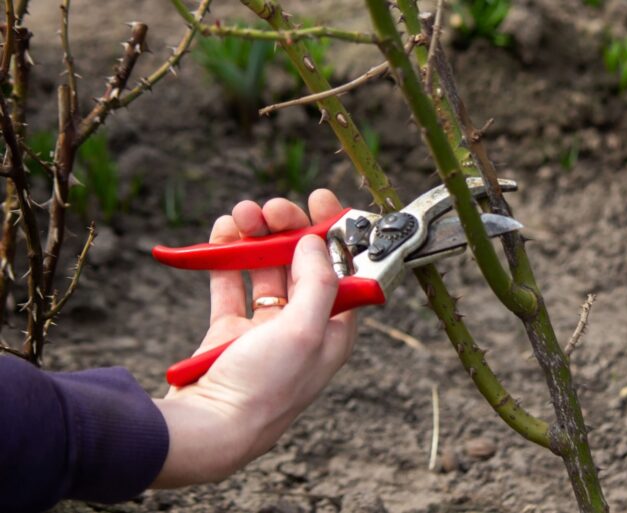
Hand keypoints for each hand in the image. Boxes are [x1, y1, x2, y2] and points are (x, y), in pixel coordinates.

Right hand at [152, 190, 356, 486]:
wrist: (208, 430)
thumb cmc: (265, 390)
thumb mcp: (305, 332)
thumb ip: (316, 281)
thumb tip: (316, 242)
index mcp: (332, 330)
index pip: (341, 270)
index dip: (334, 232)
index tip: (319, 199)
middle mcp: (302, 327)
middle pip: (301, 263)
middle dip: (287, 229)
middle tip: (271, 208)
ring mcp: (263, 330)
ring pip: (263, 268)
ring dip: (254, 237)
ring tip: (239, 214)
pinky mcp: (228, 332)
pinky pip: (229, 283)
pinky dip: (224, 257)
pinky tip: (220, 233)